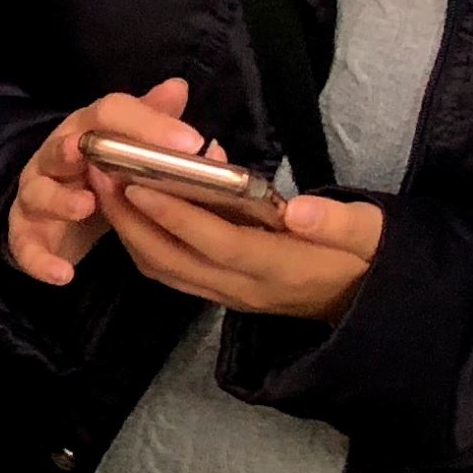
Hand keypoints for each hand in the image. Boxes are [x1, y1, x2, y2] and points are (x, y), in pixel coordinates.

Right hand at [8, 77, 196, 284]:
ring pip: (39, 193)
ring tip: (85, 207)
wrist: (56, 217)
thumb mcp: (126, 147)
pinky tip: (63, 275)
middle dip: (74, 149)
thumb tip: (178, 86)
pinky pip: (25, 245)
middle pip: (61, 147)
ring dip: (60, 200)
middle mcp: (55, 157)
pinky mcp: (25, 231)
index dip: (147, 123)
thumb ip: (153, 120)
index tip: (191, 141)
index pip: (109, 113)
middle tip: (92, 154)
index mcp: (85, 131)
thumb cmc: (99, 174)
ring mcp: (36, 194)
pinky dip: (40, 260)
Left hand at [99, 170, 385, 319]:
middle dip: (130, 219)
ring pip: (162, 268)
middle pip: (172, 259)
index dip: (177, 216)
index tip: (139, 183)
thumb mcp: (370, 234)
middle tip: (102, 171)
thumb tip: (297, 211)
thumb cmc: (366, 257)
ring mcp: (227, 295)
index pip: (218, 242)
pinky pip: (169, 271)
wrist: (366, 301)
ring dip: (128, 229)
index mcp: (281, 269)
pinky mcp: (219, 293)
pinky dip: (142, 240)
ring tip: (104, 183)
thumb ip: (338, 222)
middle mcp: (244, 288)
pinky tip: (131, 205)